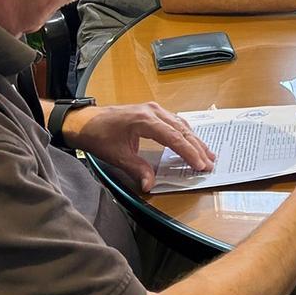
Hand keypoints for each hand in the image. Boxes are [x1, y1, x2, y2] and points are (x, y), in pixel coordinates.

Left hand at [61, 102, 215, 191]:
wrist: (85, 121)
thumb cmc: (99, 135)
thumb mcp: (117, 156)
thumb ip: (137, 169)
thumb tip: (150, 185)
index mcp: (145, 121)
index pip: (174, 138)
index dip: (189, 153)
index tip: (201, 165)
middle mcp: (153, 112)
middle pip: (182, 130)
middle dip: (198, 147)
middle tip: (210, 162)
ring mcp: (154, 109)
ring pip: (181, 124)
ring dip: (194, 140)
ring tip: (207, 154)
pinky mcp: (152, 111)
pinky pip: (174, 121)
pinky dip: (185, 133)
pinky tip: (192, 141)